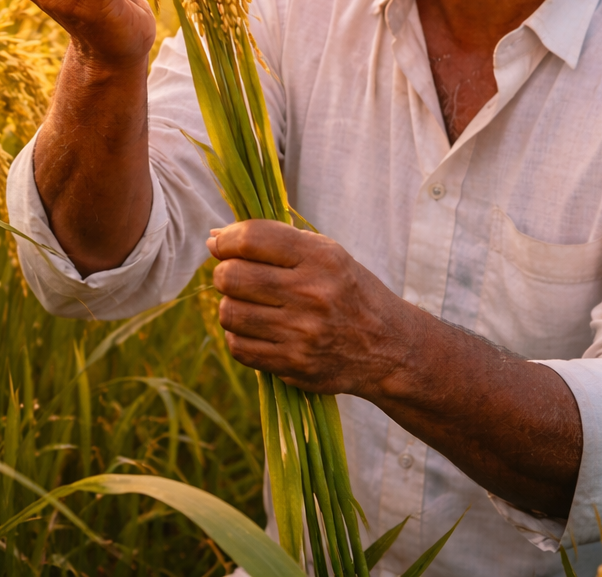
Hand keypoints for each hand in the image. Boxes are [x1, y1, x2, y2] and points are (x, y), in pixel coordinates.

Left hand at [208, 220, 423, 396]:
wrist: (388, 347)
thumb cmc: (348, 292)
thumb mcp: (327, 254)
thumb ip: (273, 241)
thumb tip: (213, 237)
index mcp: (321, 258)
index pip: (251, 239)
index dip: (225, 239)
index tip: (221, 244)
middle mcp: (312, 294)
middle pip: (232, 277)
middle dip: (224, 273)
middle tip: (234, 276)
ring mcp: (303, 333)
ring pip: (229, 314)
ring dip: (231, 306)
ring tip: (248, 304)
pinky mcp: (295, 365)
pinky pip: (239, 347)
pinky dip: (239, 336)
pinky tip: (256, 330)